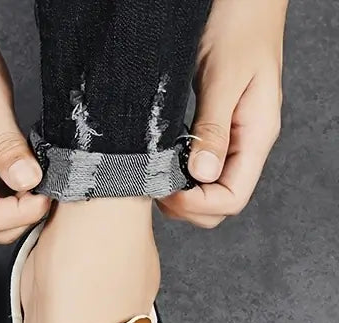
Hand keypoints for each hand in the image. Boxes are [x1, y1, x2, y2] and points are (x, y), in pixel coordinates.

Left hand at [158, 0, 286, 227]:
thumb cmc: (238, 26)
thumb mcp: (223, 78)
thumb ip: (213, 127)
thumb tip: (202, 173)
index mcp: (256, 135)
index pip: (233, 198)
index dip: (198, 204)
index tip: (167, 190)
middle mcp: (247, 144)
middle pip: (220, 204)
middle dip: (187, 206)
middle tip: (156, 187)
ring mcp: (232, 140)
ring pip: (209, 191)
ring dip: (181, 194)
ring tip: (157, 175)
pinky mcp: (216, 131)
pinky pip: (200, 169)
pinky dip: (179, 175)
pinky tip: (163, 160)